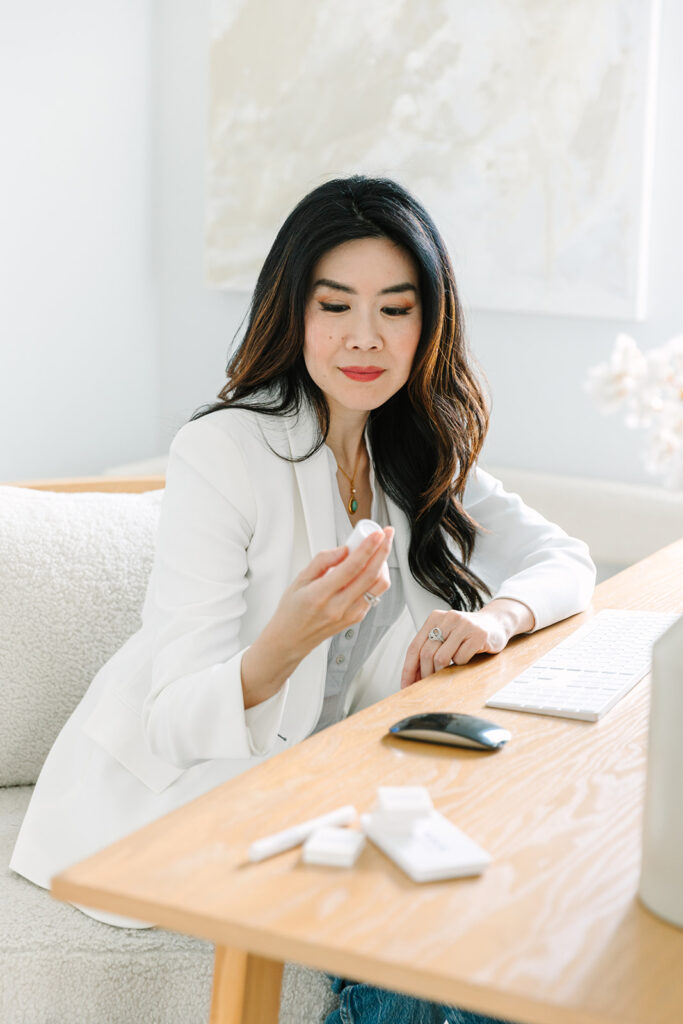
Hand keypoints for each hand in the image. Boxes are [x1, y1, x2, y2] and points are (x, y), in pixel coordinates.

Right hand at [241, 528, 392, 706]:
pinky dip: (376, 578)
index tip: (378, 534)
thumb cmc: (291, 610)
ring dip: (383, 565)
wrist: (290, 639)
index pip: (352, 568)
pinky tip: (369, 569)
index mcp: (320, 595)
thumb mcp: (299, 580)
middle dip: (383, 551)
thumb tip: (344, 549)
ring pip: (379, 586)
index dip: (368, 548)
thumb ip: (322, 561)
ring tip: (377, 551)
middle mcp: (339, 607)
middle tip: (386, 535)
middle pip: (371, 576)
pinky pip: (374, 595)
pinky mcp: (356, 618)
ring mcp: (350, 615)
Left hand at [400, 599, 531, 688]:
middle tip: (427, 684)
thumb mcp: (446, 635)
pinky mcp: (478, 635)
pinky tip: (466, 659)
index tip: (406, 685)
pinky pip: (461, 658)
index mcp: (435, 618)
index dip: (409, 669)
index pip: (414, 646)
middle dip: (425, 674)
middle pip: (426, 653)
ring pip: (442, 657)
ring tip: (448, 672)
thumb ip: (430, 648)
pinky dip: (461, 665)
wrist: (496, 623)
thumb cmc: (467, 633)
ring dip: (442, 671)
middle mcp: (448, 618)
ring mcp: (464, 625)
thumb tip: (413, 676)